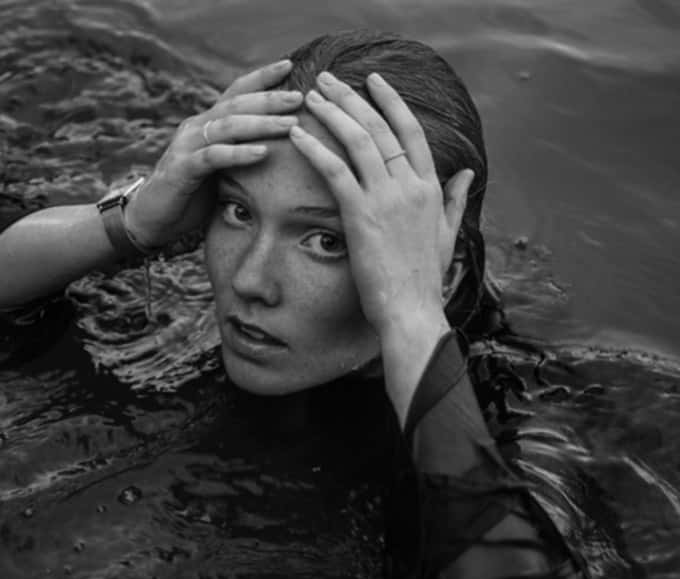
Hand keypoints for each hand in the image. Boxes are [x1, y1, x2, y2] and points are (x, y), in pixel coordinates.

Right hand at [124, 59, 302, 247]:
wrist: (153, 218)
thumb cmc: (191, 195)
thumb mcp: (219, 170)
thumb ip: (239, 154)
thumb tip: (277, 150)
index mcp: (207, 124)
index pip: (236, 92)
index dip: (261, 78)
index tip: (289, 66)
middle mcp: (196, 128)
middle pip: (236, 104)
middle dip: (269, 99)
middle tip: (299, 99)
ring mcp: (187, 146)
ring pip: (228, 126)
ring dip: (261, 124)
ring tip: (289, 125)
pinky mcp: (182, 169)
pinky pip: (214, 157)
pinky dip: (239, 153)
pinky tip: (262, 153)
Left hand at [288, 71, 473, 341]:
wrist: (412, 311)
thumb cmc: (425, 281)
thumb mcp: (447, 235)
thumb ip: (455, 201)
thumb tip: (466, 173)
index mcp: (430, 189)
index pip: (411, 132)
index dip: (392, 102)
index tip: (374, 81)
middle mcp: (409, 186)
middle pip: (380, 128)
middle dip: (353, 97)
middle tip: (329, 80)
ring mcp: (386, 199)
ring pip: (358, 141)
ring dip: (332, 113)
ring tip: (312, 95)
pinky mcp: (361, 216)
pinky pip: (335, 171)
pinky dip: (315, 149)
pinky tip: (298, 135)